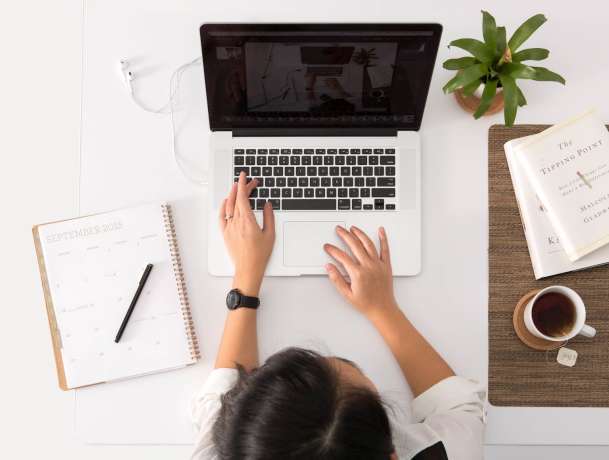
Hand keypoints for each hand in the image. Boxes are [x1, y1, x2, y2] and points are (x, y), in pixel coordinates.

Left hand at [219, 172, 274, 295]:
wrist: (248, 268)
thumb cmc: (259, 254)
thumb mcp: (270, 234)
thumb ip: (269, 217)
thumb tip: (267, 205)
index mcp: (248, 221)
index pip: (243, 197)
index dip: (244, 184)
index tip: (245, 176)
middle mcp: (236, 222)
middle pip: (237, 199)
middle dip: (242, 188)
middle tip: (249, 182)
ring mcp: (229, 227)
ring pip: (228, 206)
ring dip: (232, 194)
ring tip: (236, 187)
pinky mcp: (225, 233)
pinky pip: (221, 217)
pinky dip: (223, 207)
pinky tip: (226, 202)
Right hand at [324, 226, 397, 318]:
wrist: (383, 309)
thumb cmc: (366, 304)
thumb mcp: (347, 294)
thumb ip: (337, 279)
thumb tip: (329, 267)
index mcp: (358, 274)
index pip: (342, 257)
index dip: (333, 250)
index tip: (328, 247)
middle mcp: (368, 266)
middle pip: (355, 245)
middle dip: (345, 235)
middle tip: (339, 229)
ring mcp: (378, 265)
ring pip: (368, 244)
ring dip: (360, 234)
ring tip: (353, 228)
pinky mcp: (386, 265)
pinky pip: (385, 249)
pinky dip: (383, 238)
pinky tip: (381, 231)